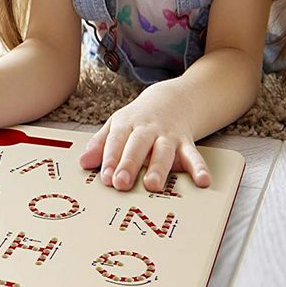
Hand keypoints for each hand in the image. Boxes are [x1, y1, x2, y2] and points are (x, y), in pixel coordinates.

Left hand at [78, 83, 210, 191]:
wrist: (171, 100)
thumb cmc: (138, 120)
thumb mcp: (116, 126)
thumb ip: (100, 144)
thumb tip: (83, 163)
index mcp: (127, 124)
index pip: (116, 141)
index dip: (110, 158)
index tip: (105, 177)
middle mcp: (148, 130)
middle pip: (138, 146)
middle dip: (129, 164)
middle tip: (121, 183)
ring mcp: (168, 136)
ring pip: (164, 152)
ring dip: (159, 168)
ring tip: (153, 185)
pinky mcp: (186, 143)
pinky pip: (194, 156)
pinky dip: (199, 168)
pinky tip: (202, 181)